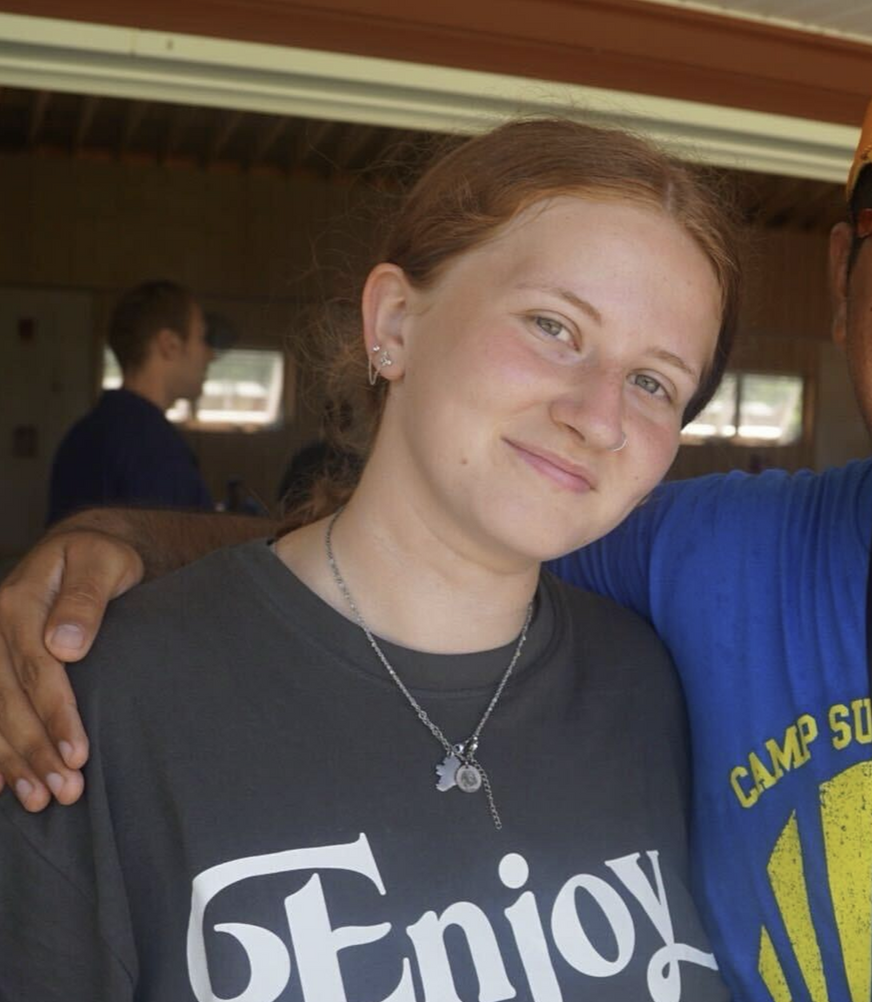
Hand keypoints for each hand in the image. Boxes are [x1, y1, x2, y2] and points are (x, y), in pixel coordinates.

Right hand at [0, 530, 142, 809]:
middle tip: (65, 792)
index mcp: (18, 602)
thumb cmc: (100, 560)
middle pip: (9, 700)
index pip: (37, 668)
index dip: (56, 715)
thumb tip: (64, 645)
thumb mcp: (105, 563)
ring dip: (12, 761)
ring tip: (39, 802)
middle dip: (36, 751)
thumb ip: (87, 598)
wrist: (80, 551)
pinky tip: (3, 784)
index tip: (78, 755)